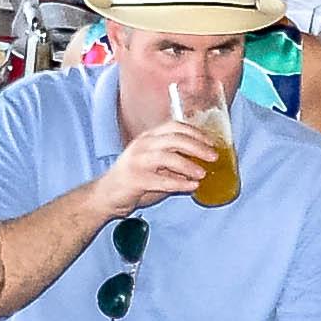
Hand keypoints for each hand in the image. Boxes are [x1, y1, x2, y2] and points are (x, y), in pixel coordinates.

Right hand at [99, 114, 220, 220]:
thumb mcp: (155, 165)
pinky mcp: (135, 180)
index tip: (211, 141)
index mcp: (148, 137)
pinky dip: (179, 183)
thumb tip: (201, 165)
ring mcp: (137, 161)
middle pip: (173, 138)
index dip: (195, 132)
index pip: (174, 126)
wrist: (107, 194)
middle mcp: (142, 145)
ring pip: (167, 157)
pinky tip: (192, 186)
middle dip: (197, 146)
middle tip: (213, 156)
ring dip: (188, 164)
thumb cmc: (134, 179)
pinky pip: (161, 180)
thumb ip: (174, 163)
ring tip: (203, 173)